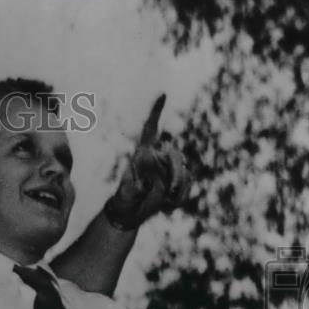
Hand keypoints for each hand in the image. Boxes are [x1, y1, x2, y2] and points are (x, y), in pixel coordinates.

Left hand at [105, 95, 193, 228]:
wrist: (129, 213)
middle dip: (177, 174)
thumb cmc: (122, 202)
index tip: (162, 94)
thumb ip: (130, 188)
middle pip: (176, 156)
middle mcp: (156, 159)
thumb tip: (141, 184)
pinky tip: (168, 206)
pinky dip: (180, 198)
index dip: (156, 112)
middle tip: (169, 191)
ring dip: (179, 188)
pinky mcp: (176, 182)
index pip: (150, 131)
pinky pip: (187, 186)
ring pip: (184, 172)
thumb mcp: (123, 195)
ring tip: (165, 203)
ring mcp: (167, 170)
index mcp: (142, 155)